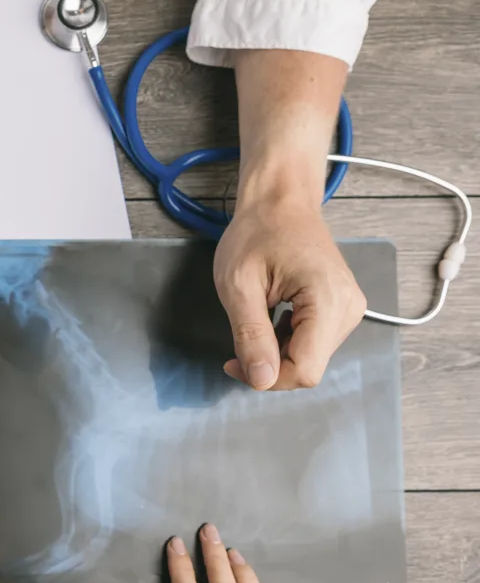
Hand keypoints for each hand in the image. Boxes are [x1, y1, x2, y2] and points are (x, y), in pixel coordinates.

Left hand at [218, 49, 364, 390]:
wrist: (280, 201)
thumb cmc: (256, 234)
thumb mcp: (240, 286)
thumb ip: (251, 335)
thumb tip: (261, 381)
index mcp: (328, 302)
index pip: (306, 371)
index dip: (267, 378)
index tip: (233, 362)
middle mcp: (349, 310)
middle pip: (309, 367)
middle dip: (269, 366)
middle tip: (236, 345)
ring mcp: (350, 310)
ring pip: (310, 358)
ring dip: (277, 353)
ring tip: (254, 322)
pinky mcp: (342, 308)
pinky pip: (314, 342)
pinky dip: (287, 342)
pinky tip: (270, 320)